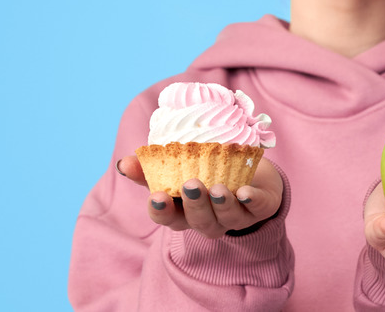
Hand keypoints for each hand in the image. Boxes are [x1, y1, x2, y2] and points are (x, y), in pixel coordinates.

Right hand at [116, 155, 283, 238]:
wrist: (251, 172)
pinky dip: (253, 200)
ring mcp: (236, 215)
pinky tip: (247, 192)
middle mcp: (210, 219)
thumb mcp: (176, 170)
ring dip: (222, 204)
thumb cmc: (205, 173)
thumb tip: (123, 163)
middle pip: (200, 222)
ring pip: (228, 218)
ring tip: (218, 188)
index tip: (156, 197)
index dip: (162, 211)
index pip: (169, 218)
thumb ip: (149, 169)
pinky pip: (258, 208)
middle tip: (191, 186)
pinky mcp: (261, 205)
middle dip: (195, 206)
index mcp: (186, 212)